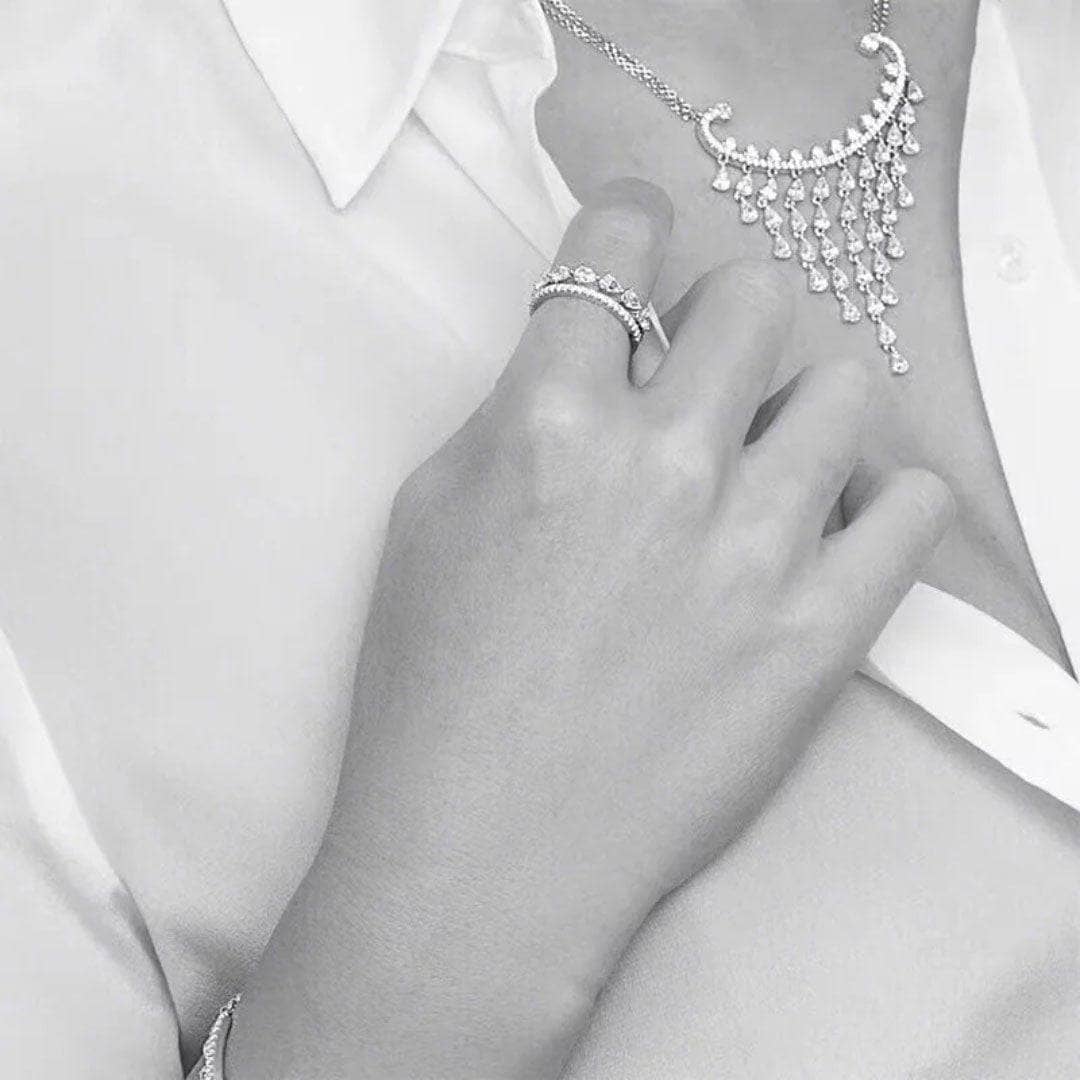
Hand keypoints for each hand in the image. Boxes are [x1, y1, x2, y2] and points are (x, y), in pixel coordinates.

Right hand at [229, 180, 952, 1079]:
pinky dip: (879, 499)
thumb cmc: (433, 691)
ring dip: (805, 405)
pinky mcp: (817, 633)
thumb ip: (515, 418)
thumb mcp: (428, 519)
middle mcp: (660, 462)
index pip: (616, 246)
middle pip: (752, 297)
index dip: (632, 224)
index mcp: (549, 421)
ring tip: (771, 459)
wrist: (485, 854)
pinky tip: (828, 527)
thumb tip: (590, 367)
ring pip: (846, 386)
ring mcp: (751, 547)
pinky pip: (909, 508)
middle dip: (727, 318)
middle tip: (707, 373)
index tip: (643, 238)